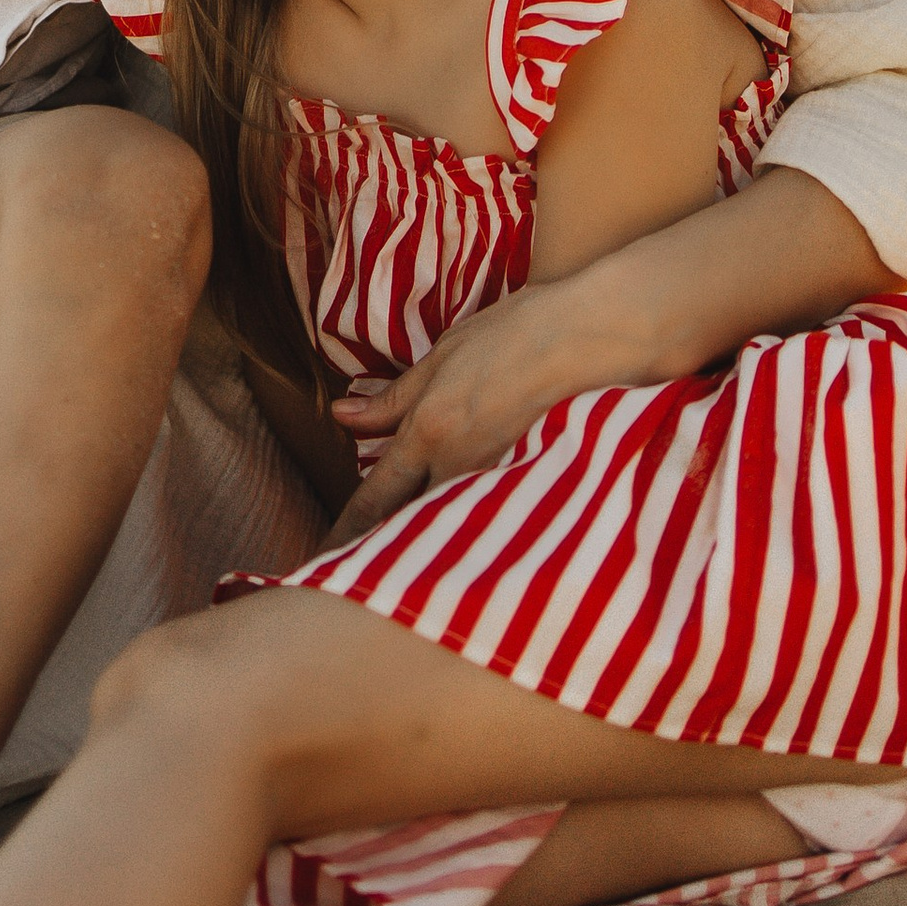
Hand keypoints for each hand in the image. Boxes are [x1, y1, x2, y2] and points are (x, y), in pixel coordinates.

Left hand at [327, 284, 608, 539]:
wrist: (579, 337)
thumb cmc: (508, 337)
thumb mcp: (439, 359)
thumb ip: (391, 399)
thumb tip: (341, 416)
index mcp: (426, 433)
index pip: (375, 499)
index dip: (347, 534)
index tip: (327, 559)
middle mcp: (456, 465)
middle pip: (407, 524)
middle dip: (381, 548)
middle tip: (356, 568)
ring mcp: (492, 476)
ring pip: (445, 521)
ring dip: (421, 537)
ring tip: (402, 558)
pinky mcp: (523, 479)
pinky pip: (480, 510)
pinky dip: (462, 521)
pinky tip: (458, 530)